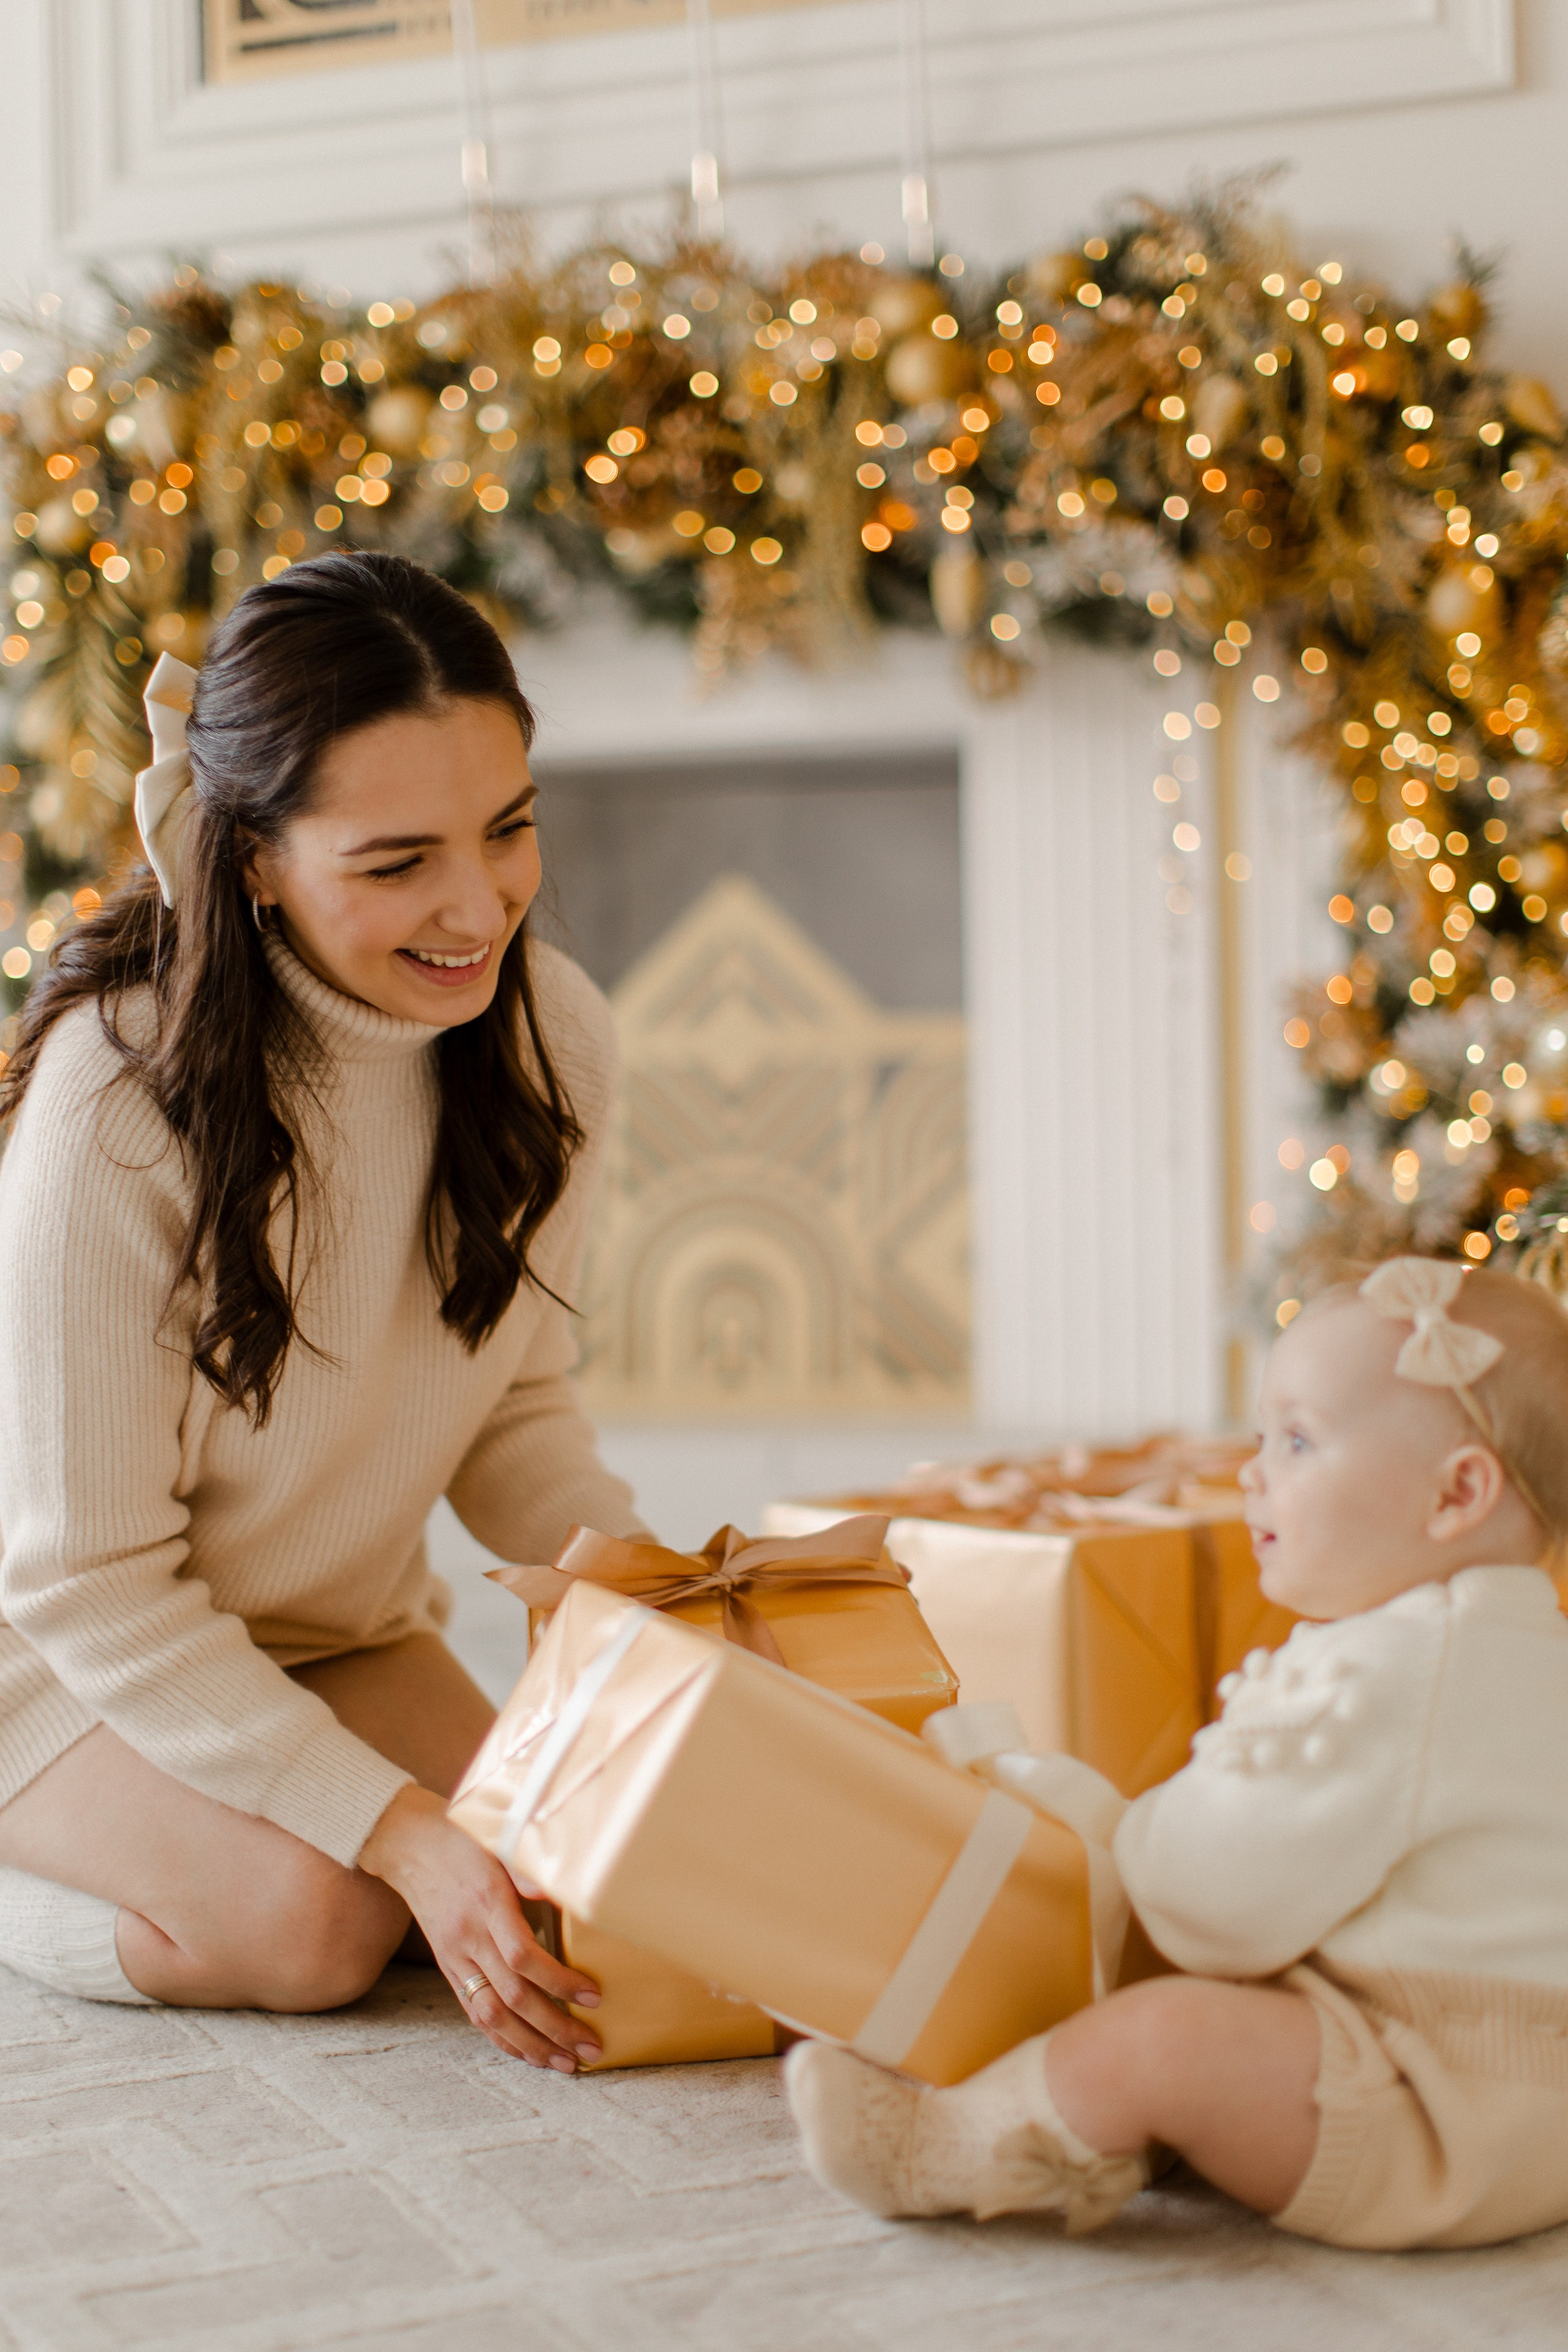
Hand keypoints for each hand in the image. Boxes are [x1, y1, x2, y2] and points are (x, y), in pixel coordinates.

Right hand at [360, 1786, 601, 2068]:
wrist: (408, 1845)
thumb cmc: (463, 1840)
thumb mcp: (497, 1842)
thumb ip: (526, 1869)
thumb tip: (559, 1887)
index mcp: (487, 1904)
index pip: (523, 1957)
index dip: (559, 1982)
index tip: (593, 1995)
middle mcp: (469, 1938)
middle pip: (513, 1997)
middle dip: (555, 2027)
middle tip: (591, 2046)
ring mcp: (456, 1958)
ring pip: (492, 2016)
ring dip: (531, 2045)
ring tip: (566, 2064)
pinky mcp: (449, 1969)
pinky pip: (475, 2014)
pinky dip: (502, 2039)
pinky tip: (528, 2054)